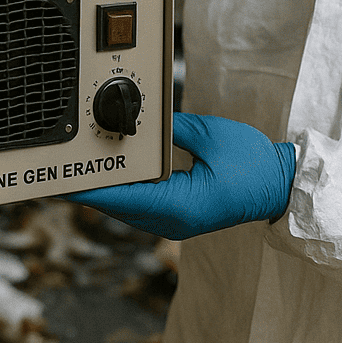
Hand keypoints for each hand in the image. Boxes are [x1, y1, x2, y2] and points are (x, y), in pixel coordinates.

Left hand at [64, 113, 296, 239]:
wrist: (282, 186)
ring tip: (80, 168)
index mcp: (179, 206)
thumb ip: (170, 127)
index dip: (86, 190)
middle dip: (89, 186)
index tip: (60, 182)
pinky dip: (125, 189)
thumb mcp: (210, 134)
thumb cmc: (255, 164)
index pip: (120, 199)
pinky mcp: (179, 216)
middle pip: (117, 206)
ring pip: (126, 207)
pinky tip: (113, 172)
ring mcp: (175, 222)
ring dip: (106, 189)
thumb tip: (139, 120)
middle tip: (60, 167)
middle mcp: (172, 221)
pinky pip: (141, 205)